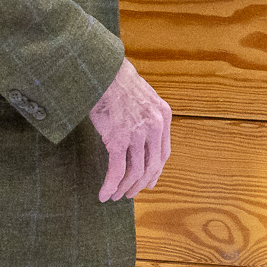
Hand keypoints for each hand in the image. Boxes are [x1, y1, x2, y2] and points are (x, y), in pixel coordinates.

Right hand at [88, 60, 171, 200]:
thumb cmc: (116, 83)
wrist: (102, 70)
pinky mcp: (118, 138)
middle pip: (152, 166)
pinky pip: (117, 169)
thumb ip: (146, 118)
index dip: (156, 171)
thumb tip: (140, 140)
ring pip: (135, 171)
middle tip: (129, 194)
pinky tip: (104, 193)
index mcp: (163, 116)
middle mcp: (155, 125)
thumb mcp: (141, 99)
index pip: (163, 153)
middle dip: (140, 184)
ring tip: (115, 196)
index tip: (148, 183)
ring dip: (125, 188)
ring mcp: (137, 132)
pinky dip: (111, 185)